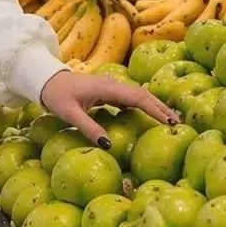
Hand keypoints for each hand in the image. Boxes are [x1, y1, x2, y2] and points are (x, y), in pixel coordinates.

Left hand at [39, 70, 177, 148]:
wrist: (47, 81)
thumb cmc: (57, 96)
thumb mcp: (70, 114)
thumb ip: (89, 128)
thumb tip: (108, 145)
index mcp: (108, 88)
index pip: (138, 98)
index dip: (155, 110)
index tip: (170, 123)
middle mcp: (114, 85)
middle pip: (144, 95)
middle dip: (162, 109)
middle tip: (178, 124)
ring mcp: (112, 87)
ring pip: (139, 96)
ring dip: (155, 107)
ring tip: (169, 122)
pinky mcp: (109, 93)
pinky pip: (131, 100)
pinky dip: (143, 107)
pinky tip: (149, 118)